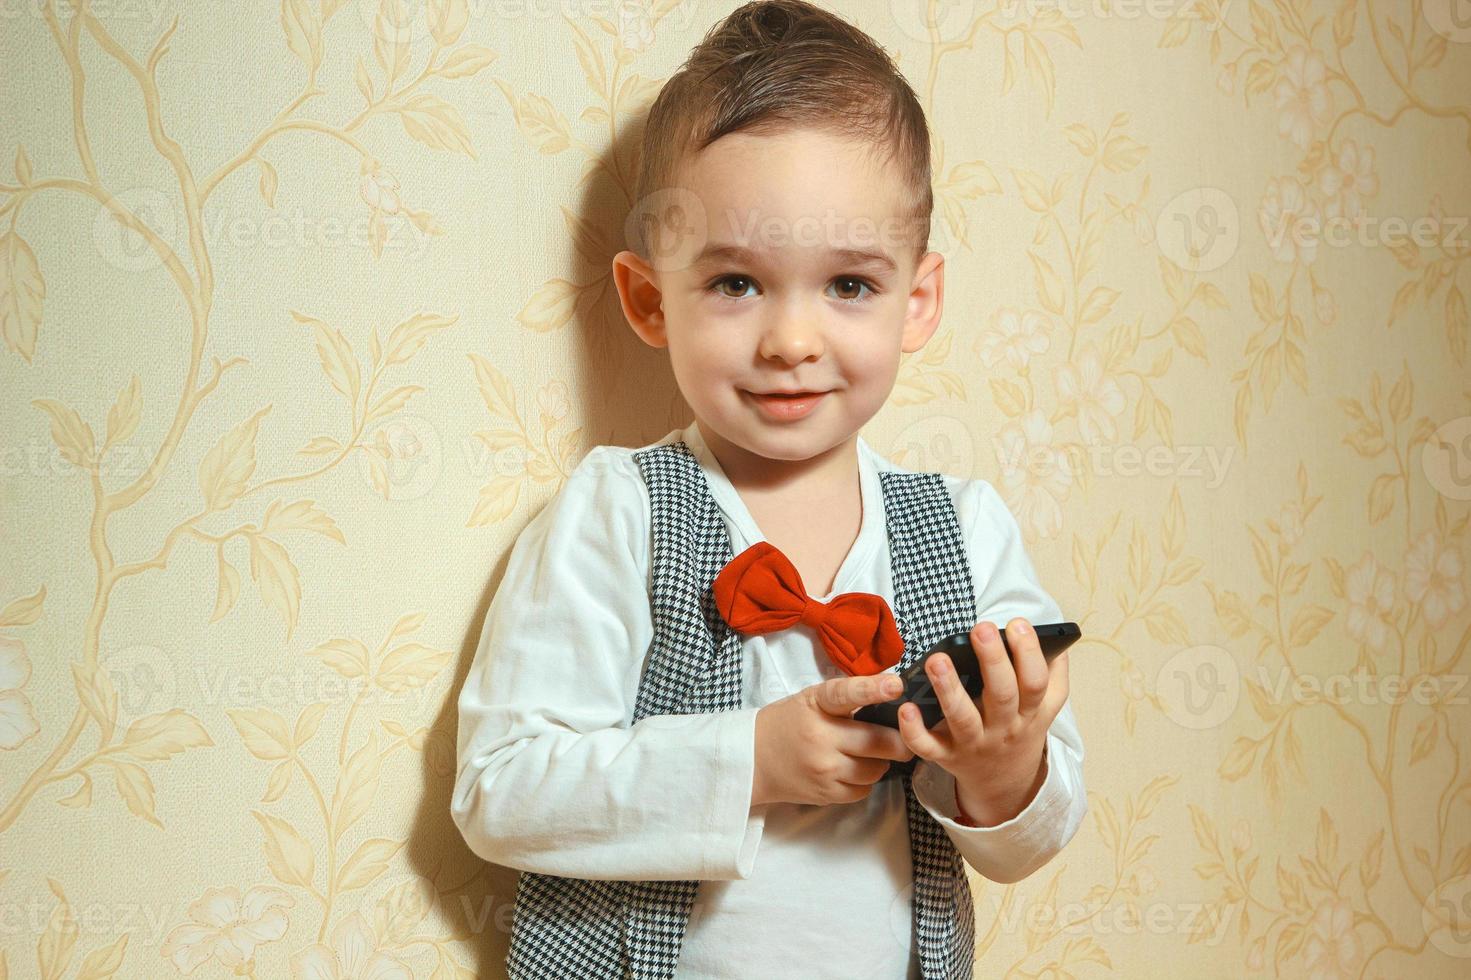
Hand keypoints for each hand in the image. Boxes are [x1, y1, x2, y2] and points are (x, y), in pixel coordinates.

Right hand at [751, 673, 914, 807]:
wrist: (753, 760)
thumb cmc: (786, 723)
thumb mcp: (810, 700)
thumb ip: (845, 699)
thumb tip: (889, 696)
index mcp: (815, 705)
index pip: (846, 694)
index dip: (873, 689)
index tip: (896, 686)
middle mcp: (821, 738)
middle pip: (878, 743)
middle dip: (900, 740)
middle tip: (905, 736)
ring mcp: (824, 769)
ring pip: (876, 770)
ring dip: (881, 761)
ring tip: (870, 753)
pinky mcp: (825, 794)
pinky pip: (863, 790)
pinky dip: (865, 780)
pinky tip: (853, 769)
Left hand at [896, 617, 1067, 825]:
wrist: (1004, 784)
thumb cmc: (1019, 730)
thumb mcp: (1045, 709)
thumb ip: (1053, 676)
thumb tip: (1058, 642)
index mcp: (1028, 712)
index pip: (1035, 682)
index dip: (1029, 653)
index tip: (1017, 624)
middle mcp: (1002, 727)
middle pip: (1001, 695)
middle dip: (992, 660)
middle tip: (981, 629)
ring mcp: (973, 743)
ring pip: (962, 718)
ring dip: (949, 689)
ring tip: (937, 660)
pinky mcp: (945, 756)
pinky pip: (927, 747)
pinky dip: (914, 731)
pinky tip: (906, 707)